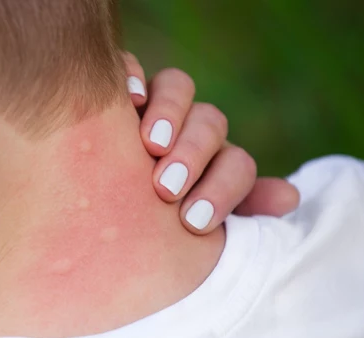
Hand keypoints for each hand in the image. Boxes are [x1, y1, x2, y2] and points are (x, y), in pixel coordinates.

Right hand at [124, 53, 299, 233]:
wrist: (97, 208)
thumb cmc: (147, 220)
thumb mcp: (190, 224)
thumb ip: (236, 211)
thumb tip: (289, 197)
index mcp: (213, 164)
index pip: (236, 164)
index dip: (224, 189)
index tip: (195, 222)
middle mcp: (189, 128)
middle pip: (209, 122)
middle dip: (193, 154)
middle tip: (166, 187)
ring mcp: (154, 103)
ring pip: (178, 86)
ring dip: (170, 112)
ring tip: (151, 144)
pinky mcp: (117, 89)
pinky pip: (129, 65)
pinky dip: (131, 76)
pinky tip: (128, 101)